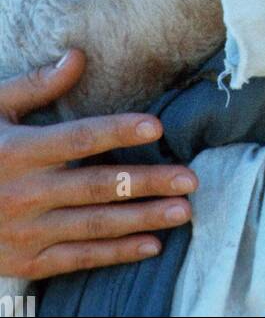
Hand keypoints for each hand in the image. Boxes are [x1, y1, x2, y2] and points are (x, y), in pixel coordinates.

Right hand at [0, 49, 196, 281]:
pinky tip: (151, 245)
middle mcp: (26, 193)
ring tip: (183, 210)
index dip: (119, 131)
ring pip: (95, 226)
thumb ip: (36, 86)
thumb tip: (78, 55)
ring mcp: (28, 231)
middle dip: (147, 183)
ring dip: (143, 220)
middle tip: (190, 178)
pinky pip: (79, 258)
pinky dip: (116, 254)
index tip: (156, 126)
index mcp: (20, 152)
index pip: (79, 138)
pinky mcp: (28, 261)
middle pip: (97, 186)